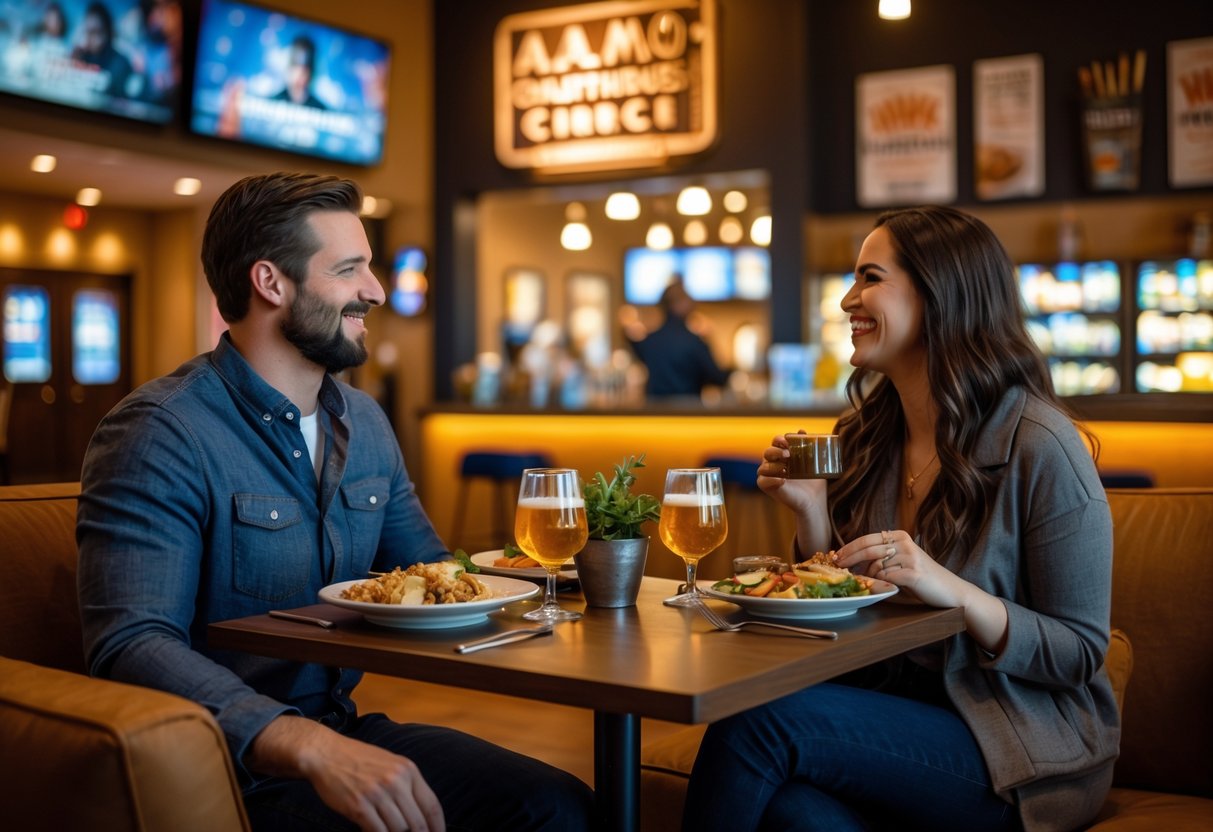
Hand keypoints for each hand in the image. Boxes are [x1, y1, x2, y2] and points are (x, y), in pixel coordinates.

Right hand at [250, 715, 444, 831]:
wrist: (326, 754)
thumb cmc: (359, 761)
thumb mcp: (391, 764)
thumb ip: (407, 786)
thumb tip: (422, 815)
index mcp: (408, 770)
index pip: (431, 805)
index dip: (437, 827)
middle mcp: (396, 781)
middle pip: (417, 822)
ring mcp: (377, 794)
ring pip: (399, 830)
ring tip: (390, 831)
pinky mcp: (359, 806)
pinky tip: (374, 831)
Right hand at [756, 433, 826, 510]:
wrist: (814, 500)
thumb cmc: (813, 481)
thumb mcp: (814, 462)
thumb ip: (809, 446)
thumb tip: (801, 431)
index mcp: (782, 454)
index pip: (776, 442)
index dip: (779, 439)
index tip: (788, 441)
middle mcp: (773, 463)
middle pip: (767, 452)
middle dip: (775, 451)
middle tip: (788, 454)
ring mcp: (769, 475)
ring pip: (762, 467)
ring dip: (773, 466)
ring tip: (785, 469)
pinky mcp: (768, 487)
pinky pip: (762, 481)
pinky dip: (771, 479)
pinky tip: (783, 480)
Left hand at [833, 529, 964, 608]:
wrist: (950, 591)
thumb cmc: (921, 578)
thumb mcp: (900, 561)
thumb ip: (881, 557)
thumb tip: (850, 560)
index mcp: (900, 536)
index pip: (867, 539)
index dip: (849, 548)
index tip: (836, 556)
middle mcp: (905, 543)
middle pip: (868, 549)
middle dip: (849, 559)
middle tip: (838, 568)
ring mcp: (910, 557)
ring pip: (876, 566)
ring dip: (867, 576)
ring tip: (865, 582)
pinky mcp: (913, 573)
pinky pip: (886, 578)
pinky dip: (880, 584)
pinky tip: (881, 588)